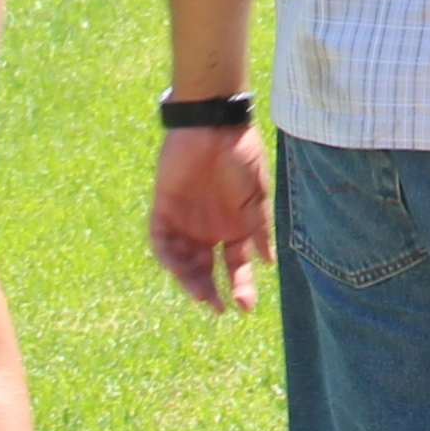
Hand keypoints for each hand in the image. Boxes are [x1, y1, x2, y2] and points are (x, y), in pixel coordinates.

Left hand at [148, 124, 273, 313]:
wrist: (214, 124)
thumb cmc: (240, 155)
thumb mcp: (255, 195)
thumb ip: (258, 228)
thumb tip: (268, 262)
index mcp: (233, 228)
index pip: (235, 266)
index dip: (240, 287)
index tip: (244, 306)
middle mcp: (208, 230)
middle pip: (206, 270)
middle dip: (210, 291)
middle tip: (216, 305)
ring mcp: (185, 221)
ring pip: (183, 261)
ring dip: (189, 279)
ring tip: (200, 292)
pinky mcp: (164, 209)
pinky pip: (161, 241)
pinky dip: (168, 256)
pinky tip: (178, 266)